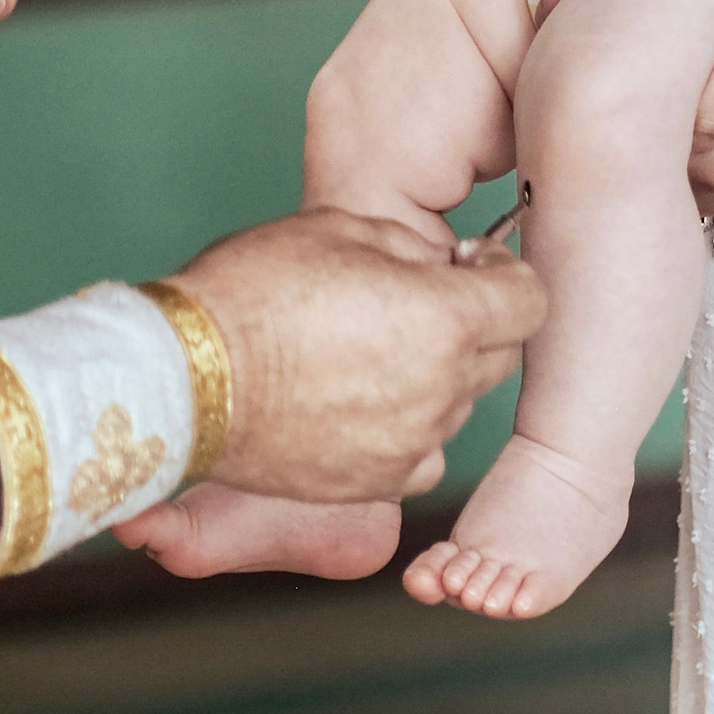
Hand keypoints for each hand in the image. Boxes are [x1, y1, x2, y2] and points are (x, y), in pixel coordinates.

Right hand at [161, 207, 543, 501]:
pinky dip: (405, 427)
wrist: (183, 380)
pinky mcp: (375, 485)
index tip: (472, 270)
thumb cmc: (253, 290)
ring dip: (435, 376)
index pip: (529, 302)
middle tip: (415, 302)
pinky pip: (420, 453)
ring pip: (457, 405)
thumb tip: (444, 266)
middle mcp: (441, 390)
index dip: (506, 279)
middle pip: (499, 356)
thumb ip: (412, 248)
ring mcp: (410, 445)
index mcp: (443, 320)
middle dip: (473, 325)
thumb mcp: (340, 229)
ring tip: (368, 350)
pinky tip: (354, 399)